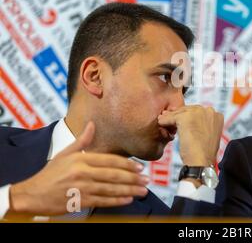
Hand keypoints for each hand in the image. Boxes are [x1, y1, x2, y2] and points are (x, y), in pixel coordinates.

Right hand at [7, 122, 149, 215]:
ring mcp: (81, 188)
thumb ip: (82, 140)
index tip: (140, 167)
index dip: (127, 164)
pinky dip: (116, 201)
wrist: (31, 194)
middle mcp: (83, 172)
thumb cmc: (49, 174)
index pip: (110, 160)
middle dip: (133, 178)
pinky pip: (102, 201)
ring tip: (142, 191)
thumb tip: (92, 124)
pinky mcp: (79, 201)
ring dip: (129, 190)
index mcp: (81, 158)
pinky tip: (128, 200)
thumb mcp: (65, 154)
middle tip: (146, 180)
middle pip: (114, 175)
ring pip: (111, 189)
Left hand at [157, 105, 223, 166]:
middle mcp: (209, 111)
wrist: (201, 162)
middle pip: (188, 109)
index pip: (197, 111)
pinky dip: (165, 121)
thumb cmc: (203, 154)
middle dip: (179, 117)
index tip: (181, 124)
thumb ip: (202, 126)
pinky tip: (162, 125)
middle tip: (169, 123)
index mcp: (217, 115)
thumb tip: (188, 122)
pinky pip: (171, 116)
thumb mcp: (208, 136)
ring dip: (171, 119)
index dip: (188, 118)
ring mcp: (198, 113)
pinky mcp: (186, 117)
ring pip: (179, 112)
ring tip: (164, 124)